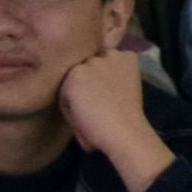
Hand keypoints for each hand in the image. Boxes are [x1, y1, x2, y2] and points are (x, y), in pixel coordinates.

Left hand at [55, 32, 174, 191]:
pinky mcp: (76, 76)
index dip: (97, 91)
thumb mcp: (123, 93)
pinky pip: (62, 95)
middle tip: (101, 118)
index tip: (109, 108)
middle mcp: (110, 55)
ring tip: (93, 121)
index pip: (95, 68)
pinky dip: (69, 111)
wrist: (126, 136)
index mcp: (126, 58)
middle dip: (83, 97)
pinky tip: (85, 119)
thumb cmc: (129, 123)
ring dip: (74, 105)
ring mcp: (93, 64)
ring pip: (69, 85)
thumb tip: (94, 87)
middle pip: (80, 75)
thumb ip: (111, 82)